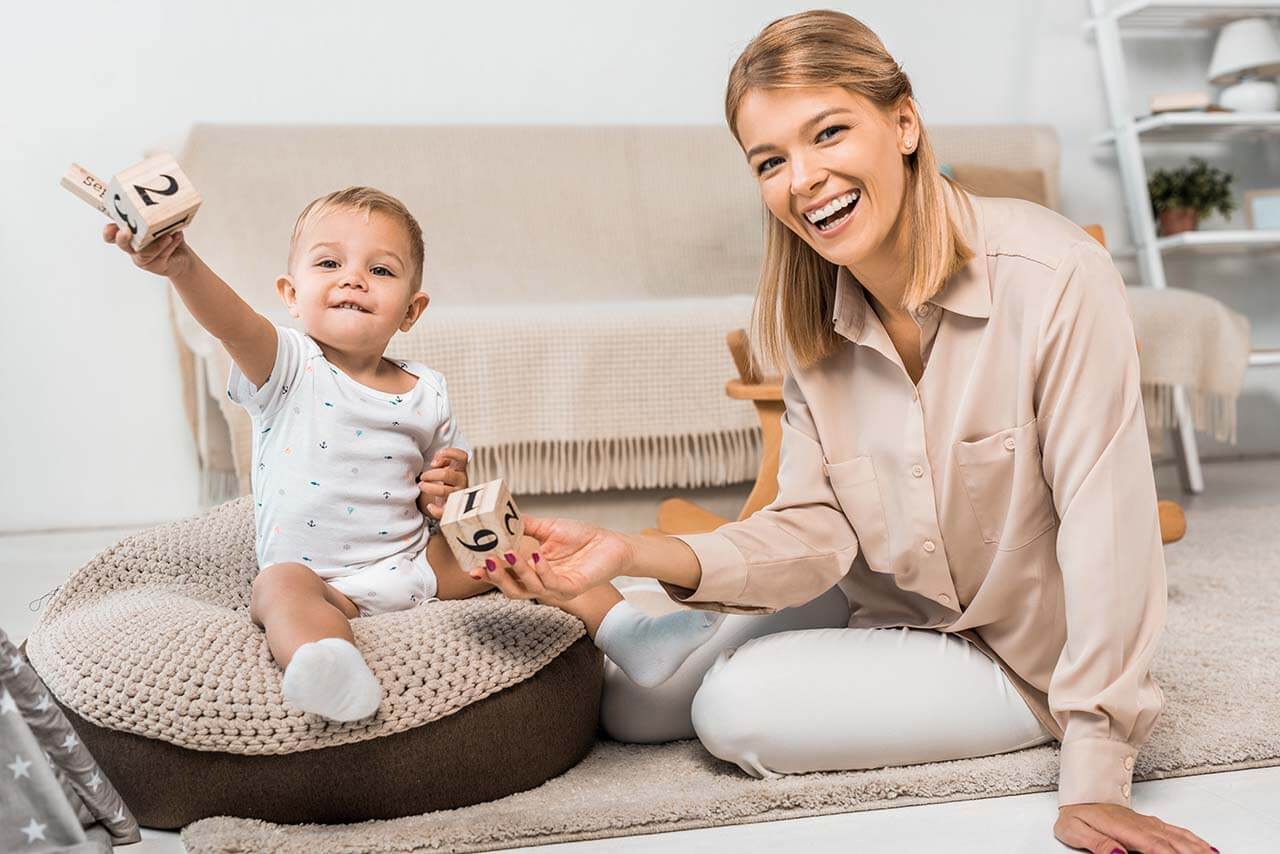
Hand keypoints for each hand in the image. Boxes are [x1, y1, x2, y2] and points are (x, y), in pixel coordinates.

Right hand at [103, 222, 190, 277]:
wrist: (182, 258)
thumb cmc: (168, 236)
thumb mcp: (163, 222)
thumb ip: (157, 215)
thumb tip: (160, 205)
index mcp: (129, 234)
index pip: (111, 233)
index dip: (108, 231)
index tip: (111, 226)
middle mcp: (132, 247)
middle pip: (122, 244)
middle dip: (122, 238)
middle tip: (126, 230)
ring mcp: (142, 259)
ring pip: (144, 253)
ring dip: (156, 244)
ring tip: (167, 236)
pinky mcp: (156, 265)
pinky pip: (160, 257)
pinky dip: (170, 246)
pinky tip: (176, 237)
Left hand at [417, 448, 468, 518]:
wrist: (444, 499)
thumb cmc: (440, 480)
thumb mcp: (439, 469)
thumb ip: (433, 464)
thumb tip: (420, 469)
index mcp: (458, 468)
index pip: (462, 456)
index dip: (449, 455)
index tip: (434, 462)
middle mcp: (460, 480)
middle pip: (448, 474)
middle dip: (431, 475)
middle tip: (422, 477)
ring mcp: (457, 494)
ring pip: (445, 491)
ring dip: (430, 488)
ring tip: (421, 486)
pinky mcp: (452, 508)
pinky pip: (446, 511)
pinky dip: (437, 510)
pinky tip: (430, 507)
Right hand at [467, 516, 631, 604]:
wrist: (611, 543)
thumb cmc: (582, 538)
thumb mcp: (548, 528)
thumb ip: (525, 526)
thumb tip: (502, 517)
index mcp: (533, 573)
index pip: (506, 578)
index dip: (488, 574)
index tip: (472, 566)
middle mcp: (542, 584)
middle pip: (512, 590)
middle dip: (497, 577)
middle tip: (487, 561)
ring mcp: (557, 589)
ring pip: (530, 588)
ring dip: (517, 571)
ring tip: (508, 554)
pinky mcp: (572, 588)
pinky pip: (552, 583)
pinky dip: (542, 570)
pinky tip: (537, 555)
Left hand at [1055, 803, 1215, 852]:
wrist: (1080, 795)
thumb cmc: (1077, 814)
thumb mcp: (1075, 831)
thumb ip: (1097, 844)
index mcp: (1125, 829)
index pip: (1155, 848)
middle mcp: (1142, 825)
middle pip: (1174, 845)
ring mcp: (1149, 823)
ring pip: (1180, 839)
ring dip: (1198, 850)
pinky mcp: (1152, 824)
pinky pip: (1178, 832)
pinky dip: (1195, 841)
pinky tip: (1208, 849)